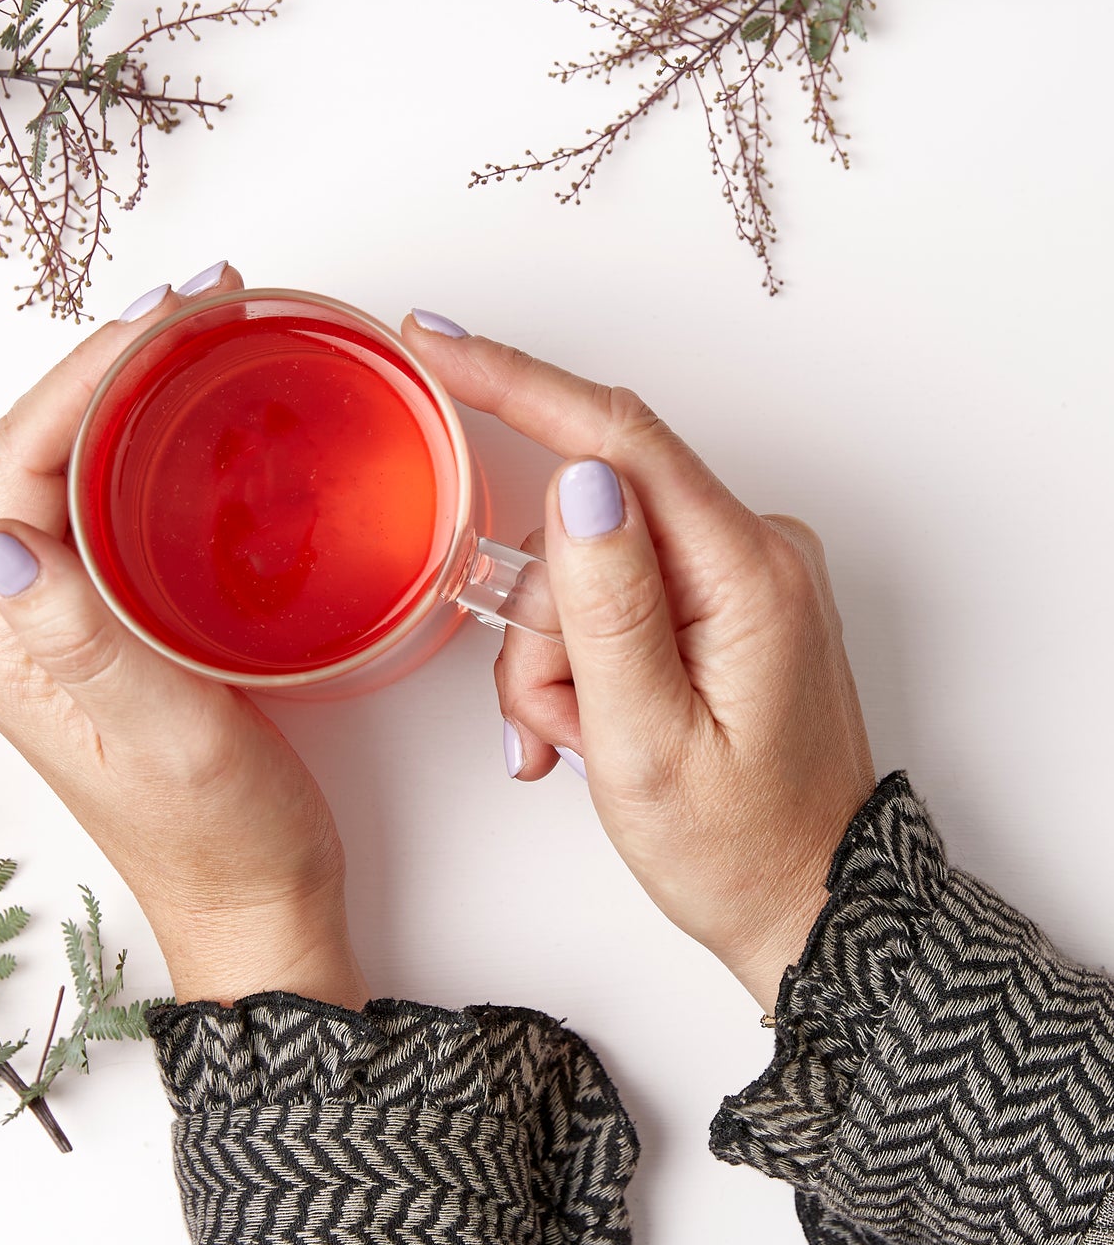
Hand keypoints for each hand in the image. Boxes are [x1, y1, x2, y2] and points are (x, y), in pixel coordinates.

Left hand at [0, 263, 367, 1008]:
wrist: (258, 899)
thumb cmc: (219, 833)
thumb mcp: (162, 735)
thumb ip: (78, 640)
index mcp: (8, 637)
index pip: (15, 468)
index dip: (79, 377)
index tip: (160, 318)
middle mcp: (25, 618)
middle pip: (40, 452)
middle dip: (110, 364)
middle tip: (197, 303)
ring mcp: (72, 620)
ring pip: (83, 471)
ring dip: (135, 394)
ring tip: (205, 336)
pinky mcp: (123, 626)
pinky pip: (123, 509)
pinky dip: (162, 448)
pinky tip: (211, 425)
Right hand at [404, 315, 875, 1012]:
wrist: (809, 905)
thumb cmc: (738, 846)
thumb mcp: (647, 742)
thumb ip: (608, 604)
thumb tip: (579, 480)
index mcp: (744, 572)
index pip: (617, 438)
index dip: (516, 381)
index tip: (435, 339)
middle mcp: (750, 550)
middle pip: (584, 519)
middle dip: (540, 620)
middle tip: (550, 718)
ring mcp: (735, 573)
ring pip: (584, 565)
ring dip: (556, 654)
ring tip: (579, 740)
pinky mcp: (718, 599)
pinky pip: (614, 592)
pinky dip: (582, 658)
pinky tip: (593, 725)